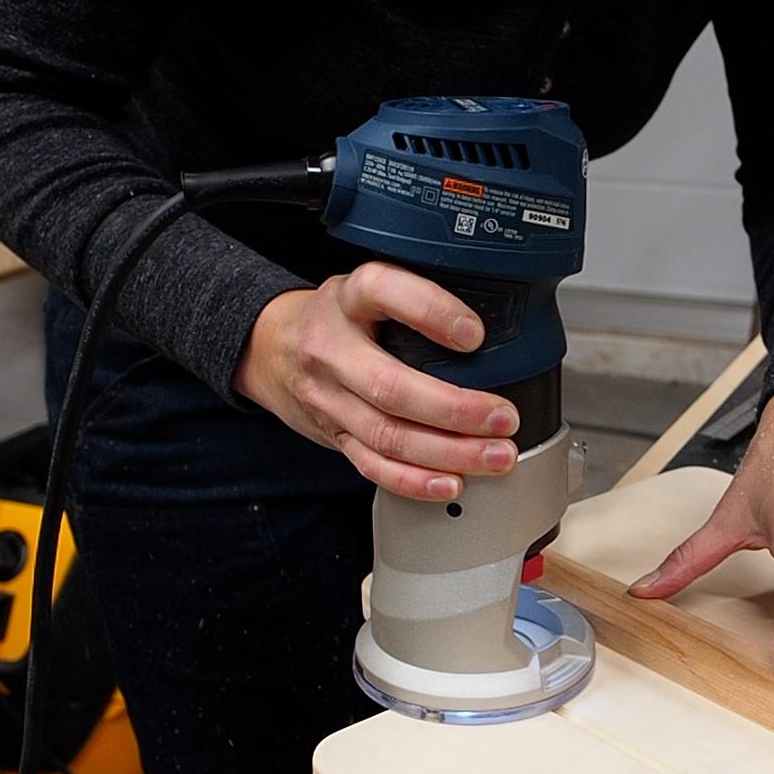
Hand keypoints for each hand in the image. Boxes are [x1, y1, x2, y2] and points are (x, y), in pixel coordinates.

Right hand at [232, 262, 519, 499]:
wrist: (270, 348)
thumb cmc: (339, 318)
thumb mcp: (368, 290)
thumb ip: (416, 301)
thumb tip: (500, 324)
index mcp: (347, 299)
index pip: (382, 291)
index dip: (430, 311)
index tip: (474, 334)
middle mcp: (331, 348)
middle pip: (390, 385)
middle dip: (454, 409)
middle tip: (503, 418)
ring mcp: (328, 397)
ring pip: (388, 434)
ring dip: (449, 452)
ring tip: (496, 455)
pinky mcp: (333, 434)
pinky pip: (373, 465)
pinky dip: (415, 480)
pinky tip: (451, 482)